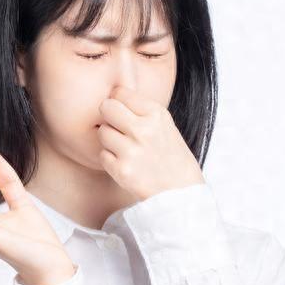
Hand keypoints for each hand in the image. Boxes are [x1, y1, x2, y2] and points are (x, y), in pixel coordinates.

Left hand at [96, 86, 204, 200]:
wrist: (182, 191)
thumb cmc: (172, 156)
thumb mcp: (165, 125)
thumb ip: (140, 110)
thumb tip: (112, 97)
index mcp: (156, 114)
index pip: (120, 93)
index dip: (119, 102)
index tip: (124, 112)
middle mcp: (143, 130)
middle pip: (106, 107)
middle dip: (109, 116)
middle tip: (118, 128)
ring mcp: (131, 151)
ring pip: (102, 132)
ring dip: (109, 140)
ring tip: (125, 148)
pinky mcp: (122, 170)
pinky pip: (102, 155)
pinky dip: (110, 159)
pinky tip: (125, 162)